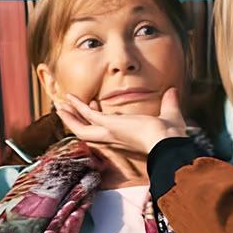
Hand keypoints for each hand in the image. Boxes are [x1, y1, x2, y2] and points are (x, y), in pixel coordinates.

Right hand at [53, 87, 192, 155]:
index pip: (105, 128)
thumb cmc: (171, 135)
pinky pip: (86, 116)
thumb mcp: (170, 114)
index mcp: (126, 136)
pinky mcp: (107, 126)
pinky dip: (76, 107)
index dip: (97, 116)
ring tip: (58, 105)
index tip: (94, 104)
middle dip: (74, 121)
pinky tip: (68, 97)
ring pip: (81, 127)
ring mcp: (109, 132)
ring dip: (69, 116)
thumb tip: (174, 90)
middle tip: (63, 110)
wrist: (168, 142)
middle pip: (86, 132)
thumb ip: (170, 102)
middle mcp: (113, 137)